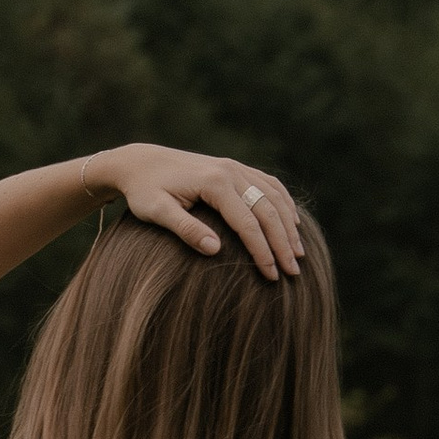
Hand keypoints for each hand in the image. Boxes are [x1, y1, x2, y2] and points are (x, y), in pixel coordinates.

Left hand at [87, 143, 302, 279]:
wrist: (139, 162)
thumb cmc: (144, 190)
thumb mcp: (157, 212)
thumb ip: (186, 229)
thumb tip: (216, 250)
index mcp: (214, 182)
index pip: (248, 222)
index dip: (263, 251)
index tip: (272, 276)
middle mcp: (230, 170)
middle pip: (268, 210)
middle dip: (283, 243)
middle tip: (294, 272)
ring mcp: (235, 166)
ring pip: (274, 196)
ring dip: (289, 225)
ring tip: (298, 253)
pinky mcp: (234, 167)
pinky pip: (268, 184)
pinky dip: (284, 203)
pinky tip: (291, 222)